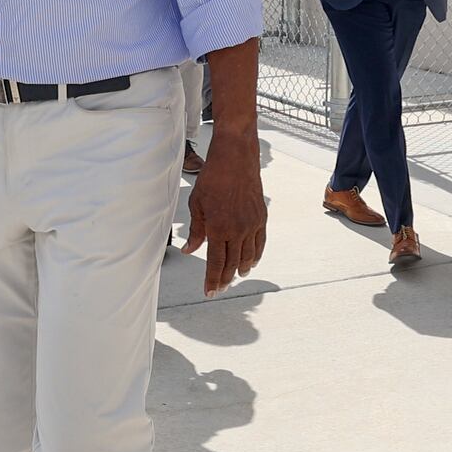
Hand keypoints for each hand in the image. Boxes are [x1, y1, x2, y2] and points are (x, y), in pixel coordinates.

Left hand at [182, 129, 267, 295]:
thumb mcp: (196, 205)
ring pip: (248, 256)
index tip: (209, 292)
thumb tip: (190, 251)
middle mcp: (237, 229)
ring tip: (236, 277)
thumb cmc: (212, 179)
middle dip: (225, 279)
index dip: (212, 280)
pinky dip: (256, 255)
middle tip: (220, 289)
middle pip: (232, 263)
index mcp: (218, 228)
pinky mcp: (261, 217)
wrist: (235, 159)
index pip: (216, 262)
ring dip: (241, 269)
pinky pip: (260, 243)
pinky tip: (251, 262)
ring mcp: (252, 224)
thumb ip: (195, 231)